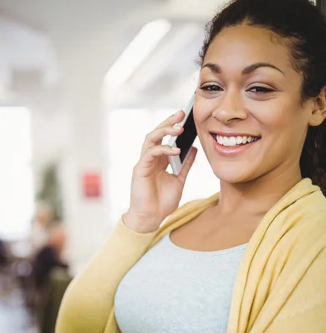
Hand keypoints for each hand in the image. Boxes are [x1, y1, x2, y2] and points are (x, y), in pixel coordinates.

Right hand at [124, 110, 197, 232]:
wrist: (151, 219)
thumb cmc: (162, 202)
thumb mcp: (180, 180)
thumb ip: (185, 164)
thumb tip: (194, 148)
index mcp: (159, 161)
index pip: (165, 138)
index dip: (173, 126)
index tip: (186, 117)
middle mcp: (150, 159)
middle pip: (156, 134)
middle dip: (168, 122)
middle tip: (181, 113)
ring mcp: (144, 163)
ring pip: (150, 139)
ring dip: (164, 131)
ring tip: (179, 128)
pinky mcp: (140, 169)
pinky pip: (150, 154)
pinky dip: (163, 150)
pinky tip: (176, 150)